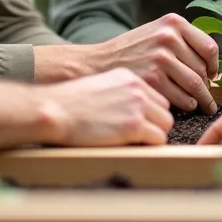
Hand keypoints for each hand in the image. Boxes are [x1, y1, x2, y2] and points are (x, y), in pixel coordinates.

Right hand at [34, 68, 173, 145]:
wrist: (55, 109)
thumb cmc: (71, 102)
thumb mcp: (101, 85)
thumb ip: (121, 92)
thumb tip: (134, 108)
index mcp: (129, 77)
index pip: (157, 97)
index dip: (150, 113)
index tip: (138, 122)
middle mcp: (137, 88)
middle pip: (165, 110)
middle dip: (155, 124)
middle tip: (137, 134)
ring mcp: (137, 106)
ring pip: (165, 125)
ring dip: (153, 135)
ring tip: (133, 141)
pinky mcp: (133, 126)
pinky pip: (158, 139)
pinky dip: (148, 145)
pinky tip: (130, 144)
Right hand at [91, 13, 218, 113]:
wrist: (98, 62)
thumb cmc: (130, 51)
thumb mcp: (156, 32)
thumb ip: (181, 40)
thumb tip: (211, 62)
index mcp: (173, 23)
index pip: (209, 47)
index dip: (214, 66)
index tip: (212, 75)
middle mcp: (168, 37)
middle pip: (202, 69)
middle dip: (207, 86)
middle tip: (208, 96)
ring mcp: (160, 58)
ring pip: (195, 85)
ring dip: (199, 98)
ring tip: (200, 104)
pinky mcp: (152, 79)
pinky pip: (181, 98)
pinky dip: (186, 104)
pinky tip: (184, 105)